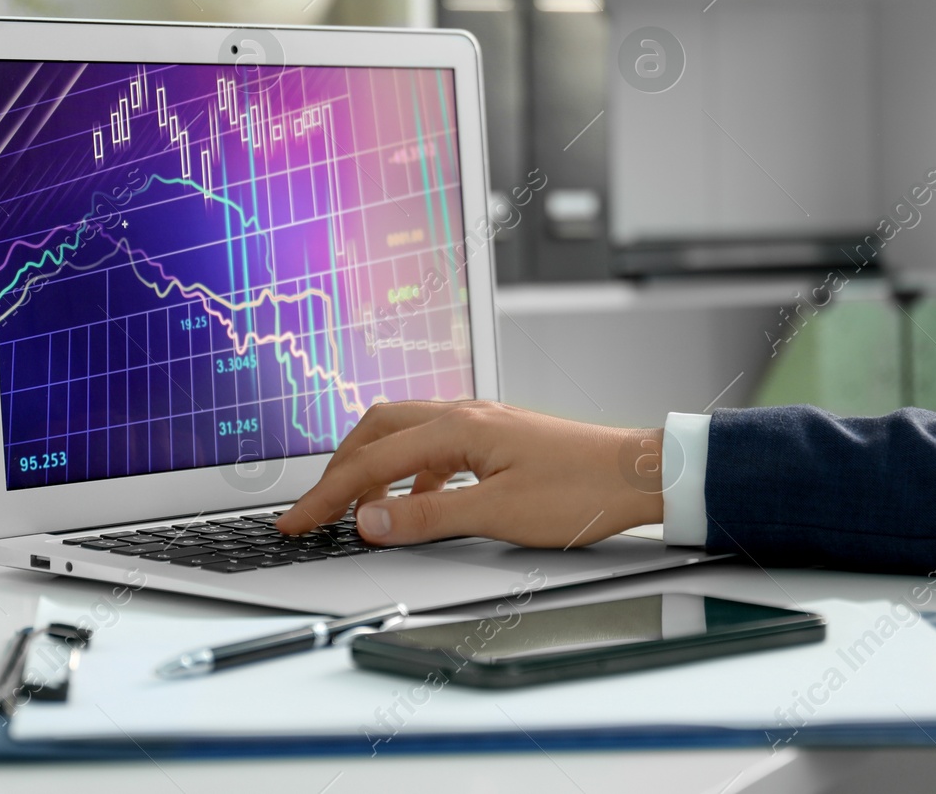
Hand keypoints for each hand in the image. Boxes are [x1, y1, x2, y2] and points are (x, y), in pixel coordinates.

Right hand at [275, 401, 664, 547]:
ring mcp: (480, 423)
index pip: (371, 462)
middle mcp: (464, 414)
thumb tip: (369, 521)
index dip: (327, 496)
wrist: (639, 475)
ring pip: (404, 435)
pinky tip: (415, 505)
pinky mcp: (495, 438)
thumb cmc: (582, 489)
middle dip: (338, 468)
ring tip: (357, 508)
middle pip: (377, 430)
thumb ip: (429, 517)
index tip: (296, 521)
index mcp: (458, 427)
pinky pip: (433, 449)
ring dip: (372, 468)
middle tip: (315, 507)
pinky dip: (408, 474)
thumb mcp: (499, 514)